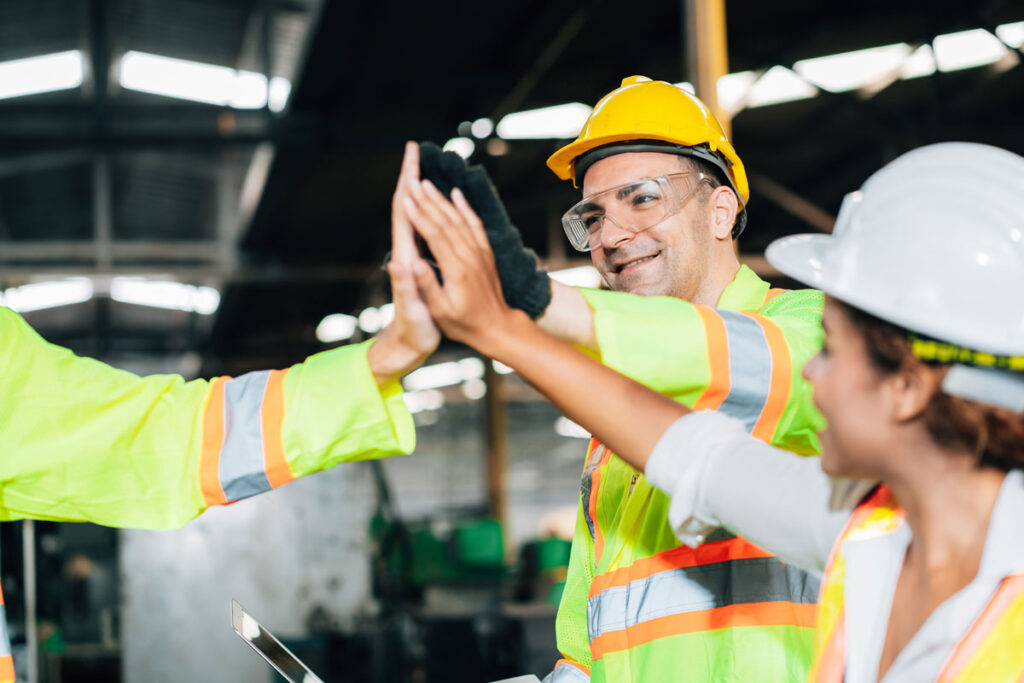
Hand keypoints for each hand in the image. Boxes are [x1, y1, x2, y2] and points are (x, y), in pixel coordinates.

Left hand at [368, 143, 439, 384]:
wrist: (407, 346)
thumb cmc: (413, 332)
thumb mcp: (413, 312)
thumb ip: (407, 288)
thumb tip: (401, 263)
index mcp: (405, 258)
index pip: (403, 212)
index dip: (407, 183)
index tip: (412, 158)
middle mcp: (405, 252)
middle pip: (405, 206)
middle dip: (409, 177)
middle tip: (416, 150)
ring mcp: (412, 257)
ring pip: (415, 214)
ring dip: (418, 189)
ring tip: (425, 167)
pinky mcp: (420, 264)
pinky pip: (425, 229)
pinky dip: (430, 210)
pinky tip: (437, 204)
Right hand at [404, 179, 527, 351]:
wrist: (498, 327)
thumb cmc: (465, 324)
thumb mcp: (441, 311)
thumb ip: (428, 286)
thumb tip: (412, 264)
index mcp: (456, 270)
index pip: (435, 236)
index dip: (419, 217)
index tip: (405, 200)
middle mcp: (470, 257)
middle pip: (446, 222)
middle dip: (427, 201)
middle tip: (411, 182)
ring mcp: (480, 253)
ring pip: (460, 219)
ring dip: (442, 200)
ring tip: (426, 183)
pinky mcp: (486, 253)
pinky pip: (475, 224)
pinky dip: (465, 207)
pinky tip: (456, 194)